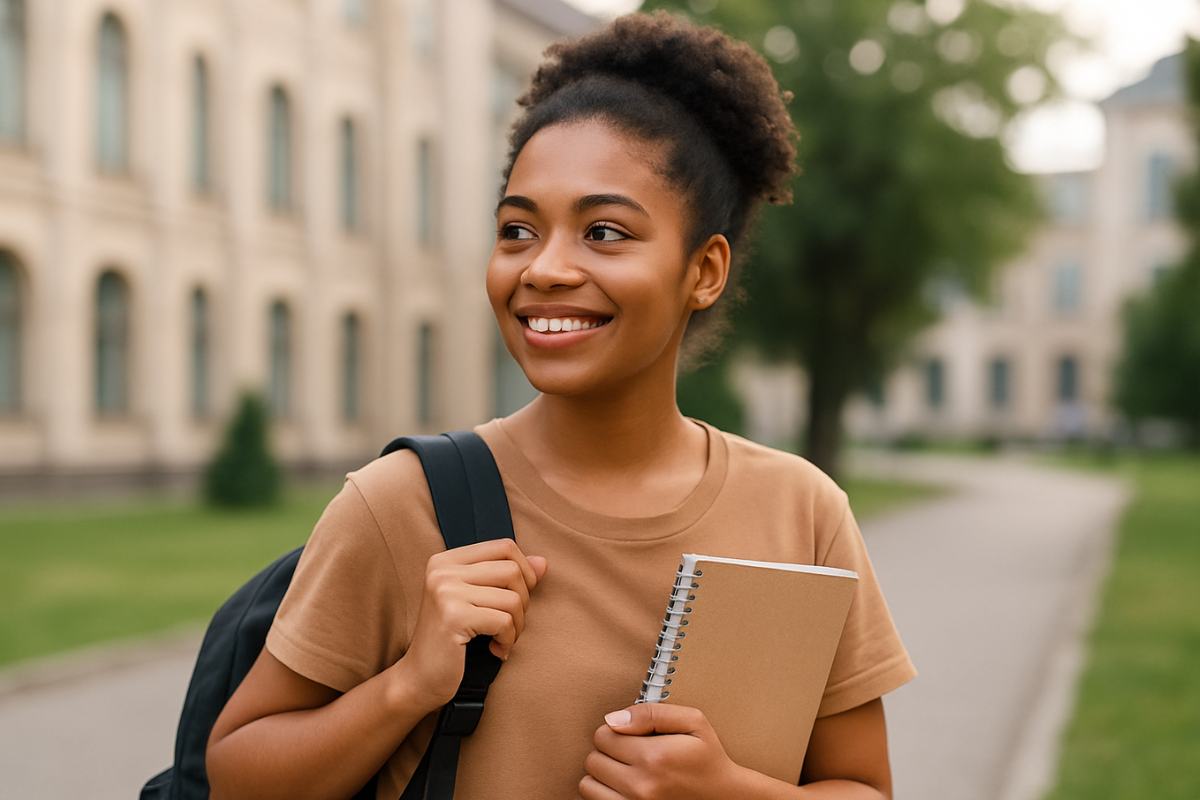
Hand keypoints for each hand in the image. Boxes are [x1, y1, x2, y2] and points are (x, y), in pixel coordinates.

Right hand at [398, 539, 546, 710]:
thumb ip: (507, 578)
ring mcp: (446, 592)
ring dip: (517, 625)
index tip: (518, 598)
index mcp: (446, 561)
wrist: (419, 679)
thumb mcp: (477, 602)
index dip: (525, 571)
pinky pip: (504, 621)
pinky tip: (496, 650)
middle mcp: (443, 571)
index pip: (504, 546)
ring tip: (503, 639)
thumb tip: (542, 562)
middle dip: (523, 601)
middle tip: (510, 625)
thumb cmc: (451, 640)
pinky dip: (508, 640)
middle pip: (512, 570)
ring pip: (512, 598)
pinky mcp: (453, 617)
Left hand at [580, 703, 746, 799]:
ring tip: (626, 771)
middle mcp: (641, 787)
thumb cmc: (708, 758)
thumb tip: (613, 720)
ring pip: (587, 785)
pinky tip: (623, 788)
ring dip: (602, 775)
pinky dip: (604, 794)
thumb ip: (651, 713)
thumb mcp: (693, 721)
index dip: (616, 731)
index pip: (602, 735)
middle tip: (631, 753)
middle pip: (593, 760)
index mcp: (654, 757)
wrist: (724, 798)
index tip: (633, 736)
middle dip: (608, 752)